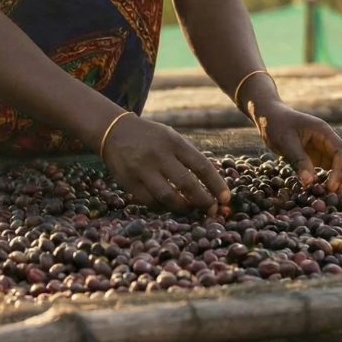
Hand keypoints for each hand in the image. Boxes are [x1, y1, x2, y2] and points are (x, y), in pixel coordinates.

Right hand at [101, 114, 230, 214]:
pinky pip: (151, 202)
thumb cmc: (151, 137)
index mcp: (173, 141)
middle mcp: (159, 155)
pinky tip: (170, 206)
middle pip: (187, 184)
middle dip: (203, 201)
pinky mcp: (129, 183)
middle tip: (212, 210)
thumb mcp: (171, 137)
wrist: (115, 132)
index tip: (226, 198)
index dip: (216, 184)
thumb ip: (188, 158)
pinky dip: (164, 208)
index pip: (201, 165)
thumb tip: (212, 184)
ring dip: (185, 208)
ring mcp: (143, 170)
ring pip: (169, 198)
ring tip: (192, 209)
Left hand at [249, 101, 341, 194]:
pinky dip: (340, 181)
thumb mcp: (285, 142)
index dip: (340, 171)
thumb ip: (298, 161)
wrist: (270, 117)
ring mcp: (328, 149)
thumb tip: (309, 183)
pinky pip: (339, 170)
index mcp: (324, 131)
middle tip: (341, 192)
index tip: (331, 188)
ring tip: (339, 194)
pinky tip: (331, 193)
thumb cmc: (276, 125)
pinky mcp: (323, 158)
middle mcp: (331, 140)